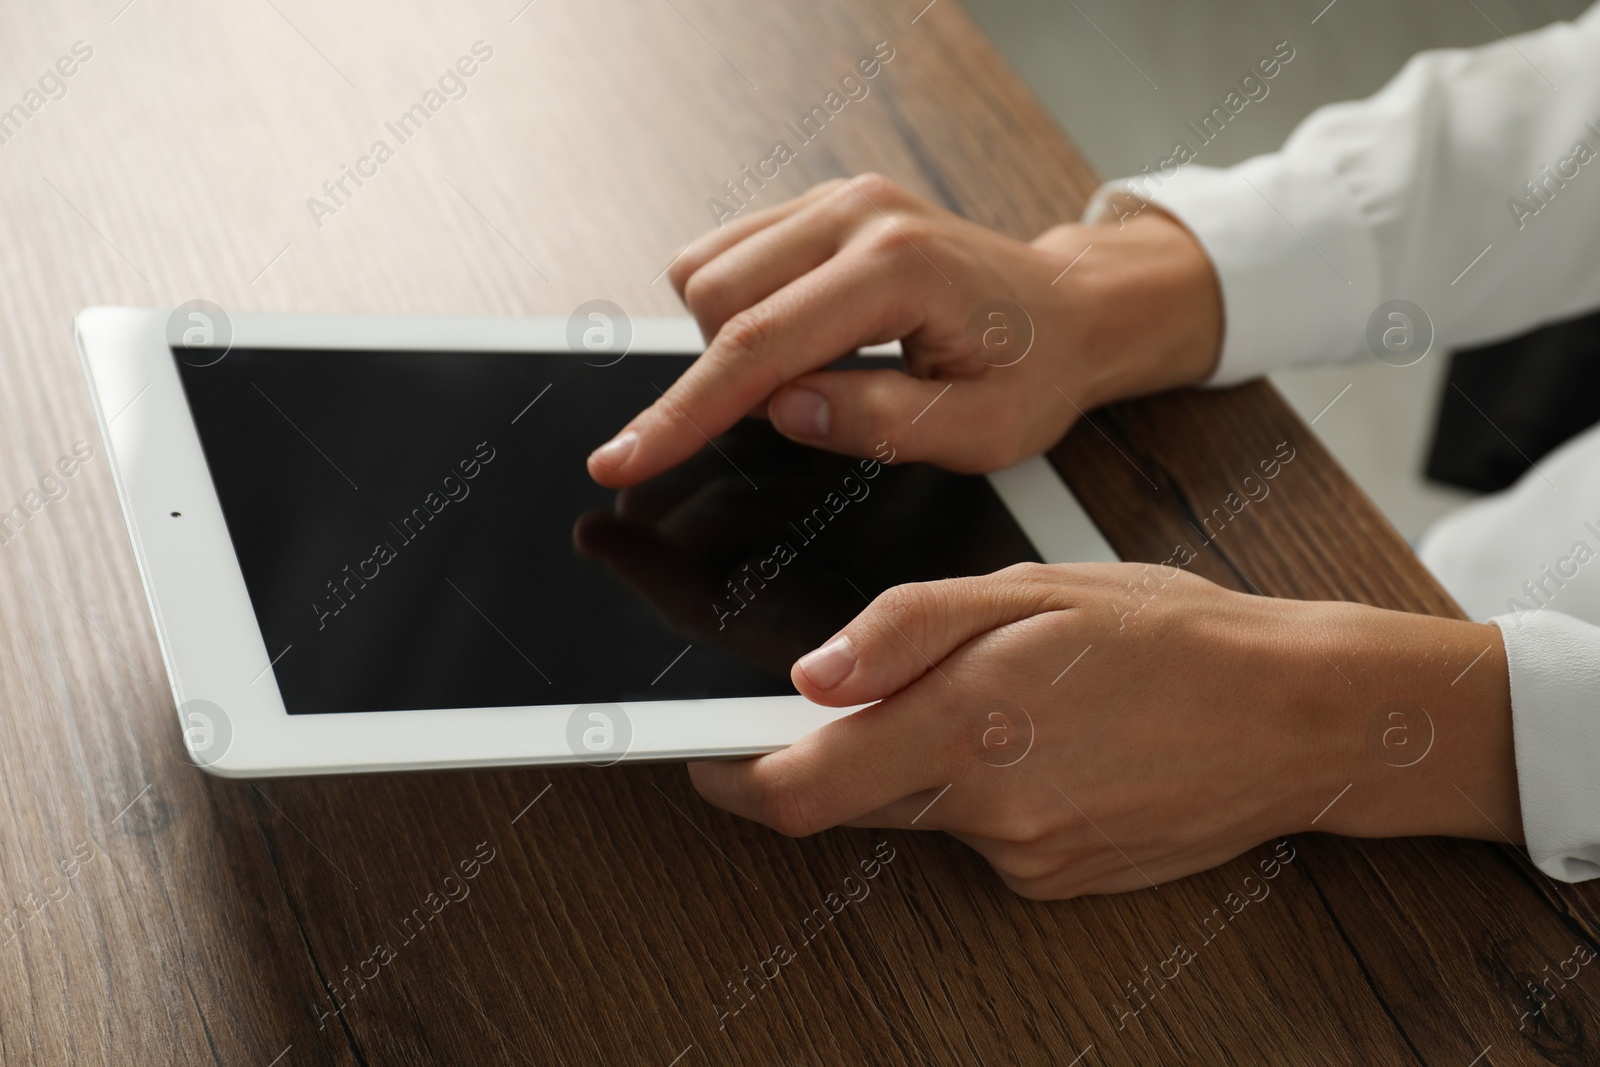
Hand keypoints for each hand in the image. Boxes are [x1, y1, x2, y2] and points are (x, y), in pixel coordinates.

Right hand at [588, 174, 1221, 486]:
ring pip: (707, 269)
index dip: (682, 414)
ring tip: (813, 373)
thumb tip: (782, 409)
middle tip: (800, 412)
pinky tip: (803, 337)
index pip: (757, 346)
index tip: (622, 460)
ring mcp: (837, 200)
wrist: (1069, 310)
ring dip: (729, 338)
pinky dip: (739, 306)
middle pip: (714, 299)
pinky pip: (729, 250)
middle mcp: (857, 216)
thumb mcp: (979, 431)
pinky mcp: (824, 204)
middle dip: (721, 376)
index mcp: (897, 271)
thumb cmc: (1034, 373)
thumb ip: (879, 422)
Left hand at [687, 563, 1520, 898]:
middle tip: (894, 684)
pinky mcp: (1060, 881)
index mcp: (964, 728)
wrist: (1296, 717)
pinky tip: (1056, 740)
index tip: (701, 757)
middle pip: (853, 799)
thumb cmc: (1172, 637)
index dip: (728, 778)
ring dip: (928, 759)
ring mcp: (1027, 858)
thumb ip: (905, 630)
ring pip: (924, 810)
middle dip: (843, 749)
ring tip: (1013, 694)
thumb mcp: (1030, 591)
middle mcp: (987, 812)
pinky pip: (984, 834)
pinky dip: (987, 788)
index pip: (795, 789)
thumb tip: (811, 674)